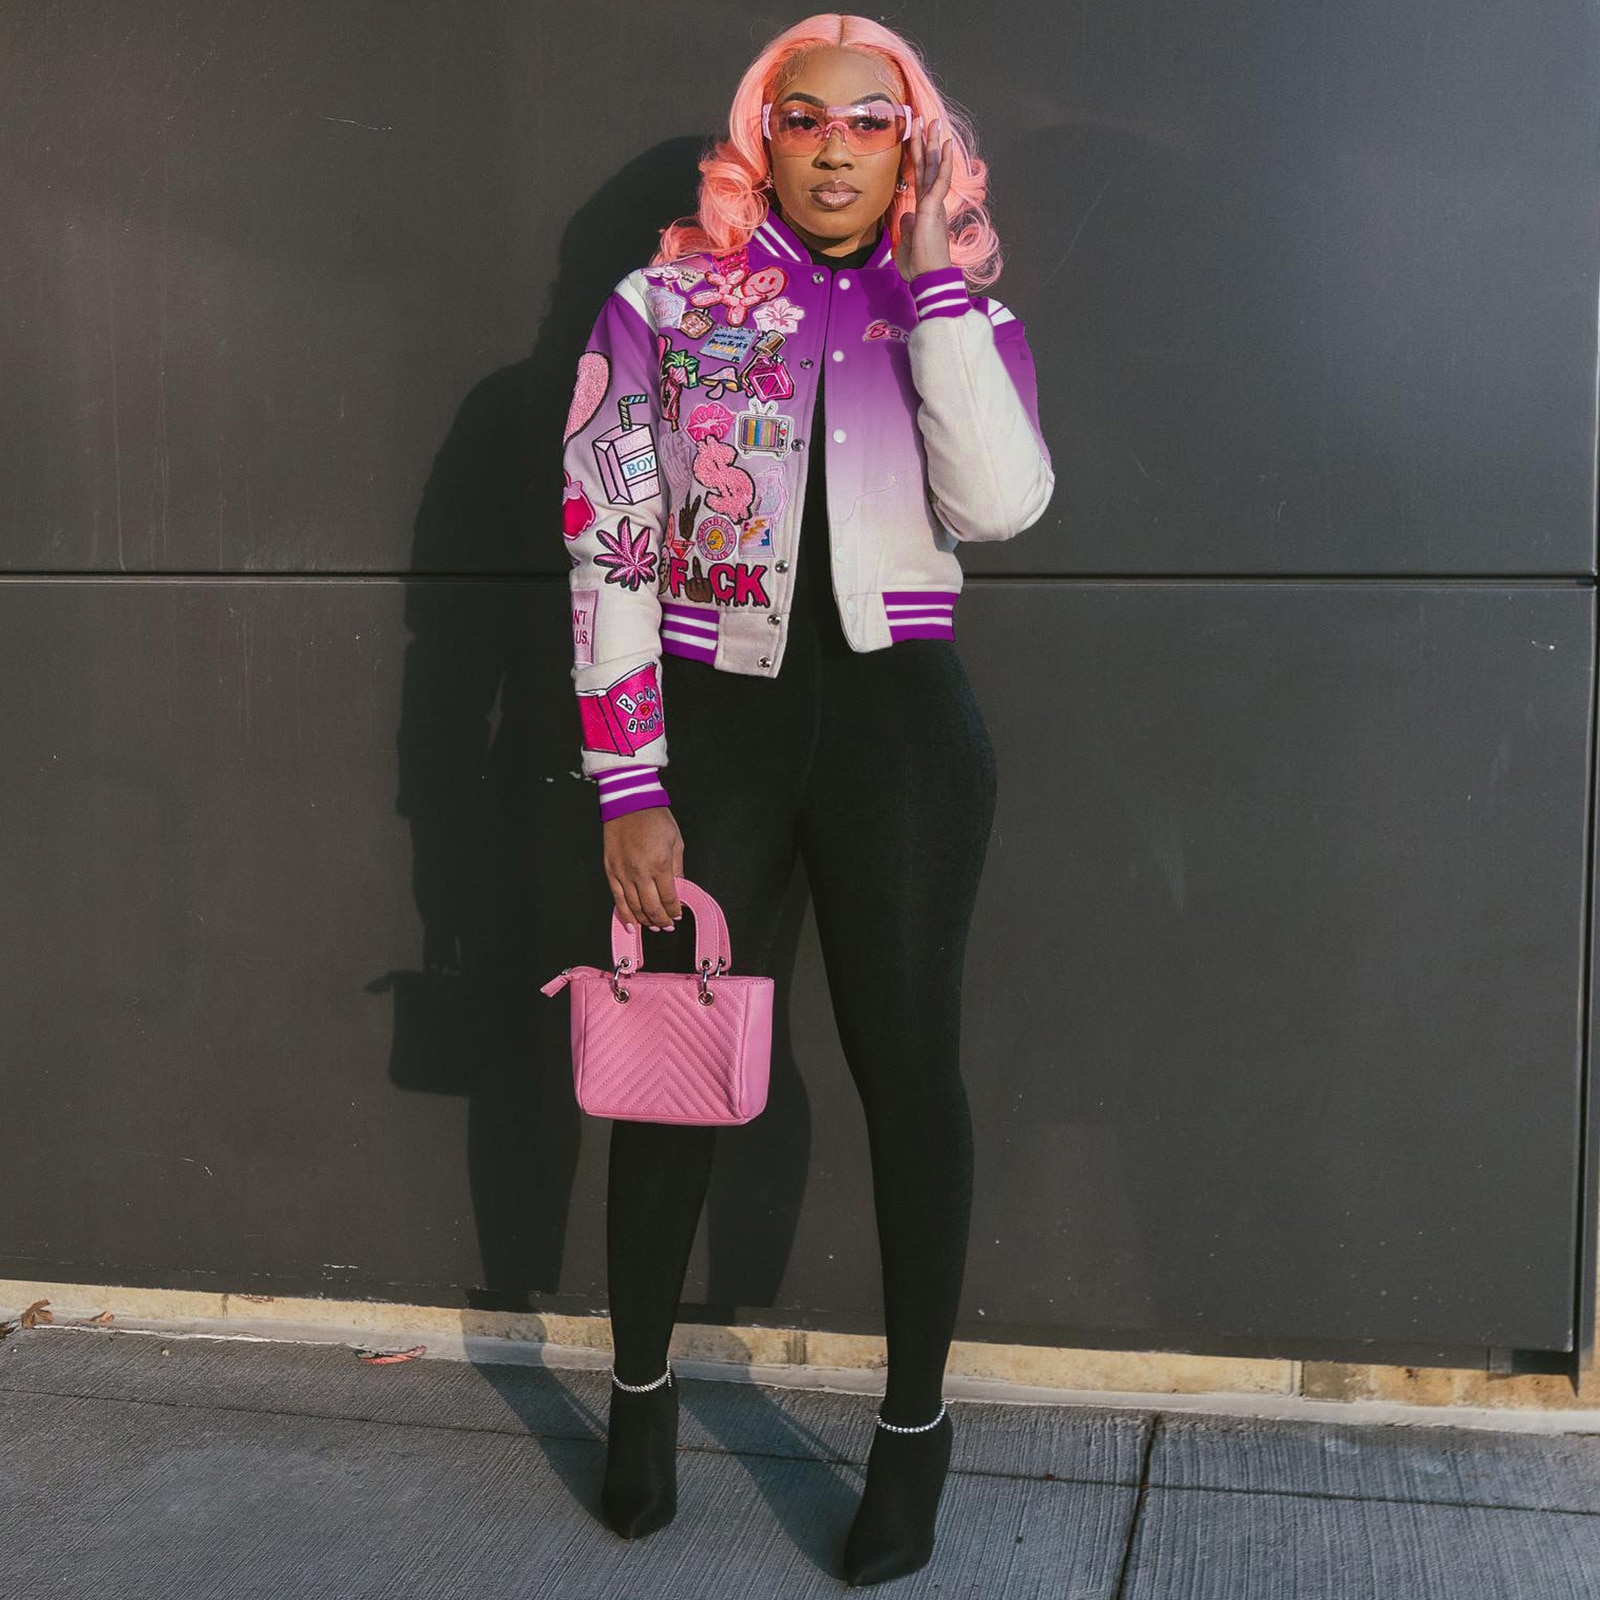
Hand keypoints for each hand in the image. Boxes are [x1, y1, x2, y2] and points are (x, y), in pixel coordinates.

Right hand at [604, 807, 683, 930]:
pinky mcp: (611, 871)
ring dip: (645, 920)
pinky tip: (631, 924)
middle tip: (667, 926)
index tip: (677, 914)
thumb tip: (679, 889)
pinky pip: (618, 899)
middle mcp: (640, 872)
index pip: (668, 898)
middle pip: (652, 907)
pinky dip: (625, 914)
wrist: (628, 802)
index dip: (674, 911)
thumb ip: (677, 869)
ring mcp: (623, 873)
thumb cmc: (654, 818)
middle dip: (661, 920)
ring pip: (634, 907)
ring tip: (653, 926)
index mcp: (660, 864)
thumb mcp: (676, 842)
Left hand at [893, 114, 954, 283]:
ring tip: (934, 122)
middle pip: (926, 167)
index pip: (919, 179)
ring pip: (933, 168)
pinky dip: (944, 162)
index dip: (917, 159)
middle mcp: (931, 204)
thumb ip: (905, 229)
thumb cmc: (919, 267)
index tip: (915, 141)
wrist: (928, 278)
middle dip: (925, 143)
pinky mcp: (934, 207)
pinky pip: (940, 180)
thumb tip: (906, 215)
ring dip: (933, 144)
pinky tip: (946, 145)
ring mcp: (933, 204)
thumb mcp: (906, 245)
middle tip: (925, 120)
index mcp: (924, 211)